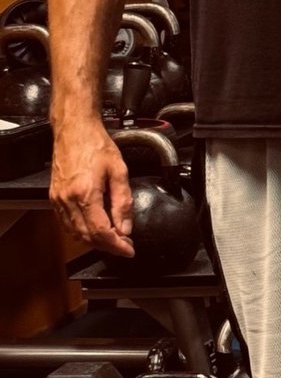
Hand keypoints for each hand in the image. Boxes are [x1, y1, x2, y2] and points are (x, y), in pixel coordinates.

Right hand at [49, 121, 134, 256]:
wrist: (74, 129)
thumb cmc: (96, 144)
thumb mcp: (119, 171)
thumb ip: (123, 202)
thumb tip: (125, 228)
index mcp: (86, 193)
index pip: (101, 232)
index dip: (117, 245)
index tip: (129, 249)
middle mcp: (68, 199)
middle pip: (87, 237)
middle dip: (108, 246)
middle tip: (124, 245)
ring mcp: (58, 199)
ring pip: (75, 233)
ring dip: (94, 241)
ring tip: (113, 239)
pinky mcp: (54, 197)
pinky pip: (66, 223)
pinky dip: (80, 232)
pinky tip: (93, 229)